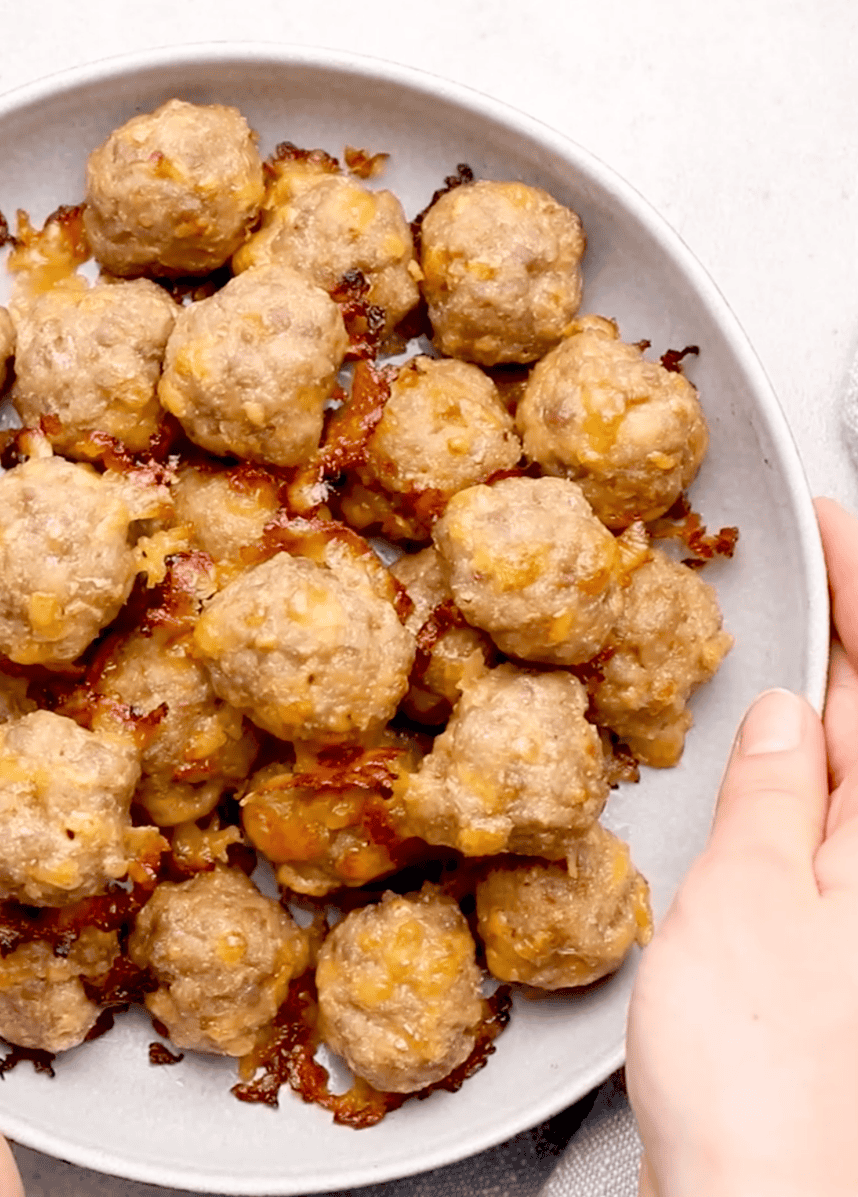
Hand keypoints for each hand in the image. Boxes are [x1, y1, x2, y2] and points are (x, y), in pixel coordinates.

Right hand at [625, 497, 857, 1196]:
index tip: (828, 520)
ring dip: (826, 690)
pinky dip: (803, 763)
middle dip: (847, 630)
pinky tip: (773, 752)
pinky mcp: (835, 932)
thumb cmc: (763, 1071)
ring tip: (784, 634)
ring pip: (856, 763)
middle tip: (803, 561)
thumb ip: (779, 800)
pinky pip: (830, 814)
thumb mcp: (751, 903)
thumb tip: (795, 716)